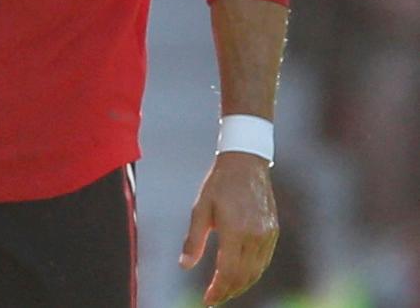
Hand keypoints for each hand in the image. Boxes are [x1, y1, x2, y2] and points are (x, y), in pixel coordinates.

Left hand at [180, 152, 278, 303]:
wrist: (246, 165)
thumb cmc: (218, 185)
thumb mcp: (200, 210)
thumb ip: (193, 240)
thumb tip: (184, 266)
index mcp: (235, 230)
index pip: (228, 271)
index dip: (219, 289)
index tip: (207, 300)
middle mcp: (255, 236)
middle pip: (244, 276)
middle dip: (229, 291)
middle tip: (214, 299)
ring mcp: (267, 235)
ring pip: (256, 271)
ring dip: (241, 285)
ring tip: (225, 292)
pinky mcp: (273, 232)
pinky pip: (264, 261)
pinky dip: (252, 273)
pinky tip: (240, 276)